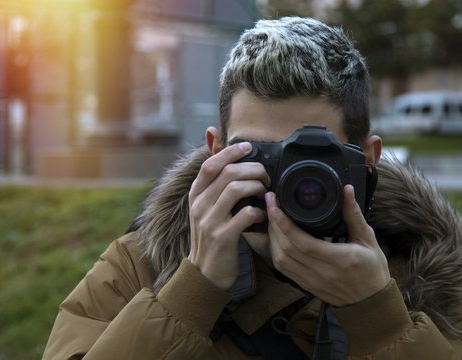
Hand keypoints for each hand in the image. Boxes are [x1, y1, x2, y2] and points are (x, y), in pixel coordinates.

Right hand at [188, 142, 268, 289]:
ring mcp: (209, 221)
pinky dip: (259, 210)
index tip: (249, 147)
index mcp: (195, 195)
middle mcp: (199, 205)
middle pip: (227, 173)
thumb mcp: (206, 207)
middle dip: (252, 169)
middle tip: (265, 175)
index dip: (230, 152)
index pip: (210, 164)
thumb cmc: (211, 235)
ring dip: (257, 187)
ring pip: (236, 189)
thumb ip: (214, 181)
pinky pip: (245, 214)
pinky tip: (263, 213)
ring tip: (265, 193)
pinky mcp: (223, 237)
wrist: (205, 273)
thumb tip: (213, 138)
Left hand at [266, 185, 390, 306]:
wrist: (371, 304)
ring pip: (280, 260)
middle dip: (273, 224)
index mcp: (339, 259)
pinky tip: (274, 237)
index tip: (275, 204)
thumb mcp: (368, 240)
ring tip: (271, 217)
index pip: (303, 242)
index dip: (284, 223)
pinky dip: (274, 251)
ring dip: (271, 237)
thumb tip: (346, 189)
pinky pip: (283, 269)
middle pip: (286, 249)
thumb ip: (354, 215)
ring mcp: (311, 281)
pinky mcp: (305, 286)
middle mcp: (322, 272)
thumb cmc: (372, 270)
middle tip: (270, 203)